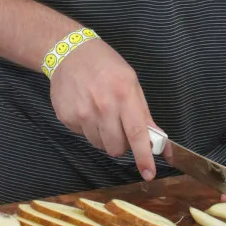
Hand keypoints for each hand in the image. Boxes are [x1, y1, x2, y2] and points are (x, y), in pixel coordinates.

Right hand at [48, 38, 157, 180]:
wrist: (69, 53)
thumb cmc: (105, 65)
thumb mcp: (131, 82)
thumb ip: (144, 114)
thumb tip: (159, 142)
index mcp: (124, 95)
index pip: (137, 133)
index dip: (144, 156)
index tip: (149, 173)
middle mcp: (103, 106)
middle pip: (116, 147)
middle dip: (121, 143)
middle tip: (119, 126)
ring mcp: (82, 113)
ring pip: (99, 144)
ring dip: (103, 135)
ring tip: (100, 112)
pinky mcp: (66, 118)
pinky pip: (82, 135)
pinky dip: (87, 127)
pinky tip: (85, 107)